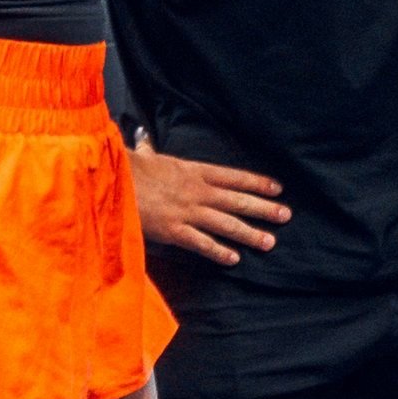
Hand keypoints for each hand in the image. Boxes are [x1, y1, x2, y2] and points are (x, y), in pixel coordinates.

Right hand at [129, 138, 288, 264]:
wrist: (113, 182)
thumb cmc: (128, 170)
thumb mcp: (145, 157)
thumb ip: (149, 151)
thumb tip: (143, 139)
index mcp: (193, 171)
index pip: (233, 177)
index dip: (256, 182)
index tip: (276, 188)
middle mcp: (197, 191)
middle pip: (237, 200)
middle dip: (263, 208)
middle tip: (285, 215)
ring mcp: (188, 211)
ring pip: (226, 223)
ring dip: (249, 233)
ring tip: (269, 241)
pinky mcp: (174, 230)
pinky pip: (202, 243)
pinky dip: (218, 251)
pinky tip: (234, 259)